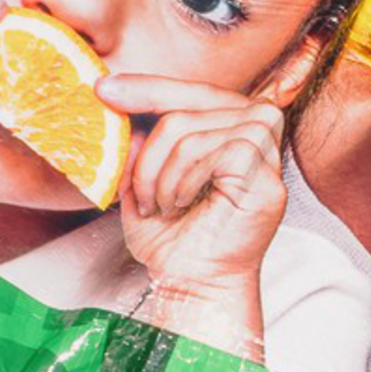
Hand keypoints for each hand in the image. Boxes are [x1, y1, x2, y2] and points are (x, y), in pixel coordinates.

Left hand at [106, 74, 290, 361]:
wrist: (194, 283)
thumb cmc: (175, 239)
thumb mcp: (142, 180)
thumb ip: (138, 141)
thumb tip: (121, 104)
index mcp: (232, 123)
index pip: (192, 90)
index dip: (148, 88)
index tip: (104, 88)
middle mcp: (258, 128)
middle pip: (187, 105)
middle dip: (148, 153)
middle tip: (142, 194)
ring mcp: (267, 149)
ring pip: (190, 132)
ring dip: (161, 176)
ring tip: (164, 207)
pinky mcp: (267, 173)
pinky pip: (209, 152)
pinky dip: (181, 182)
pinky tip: (182, 205)